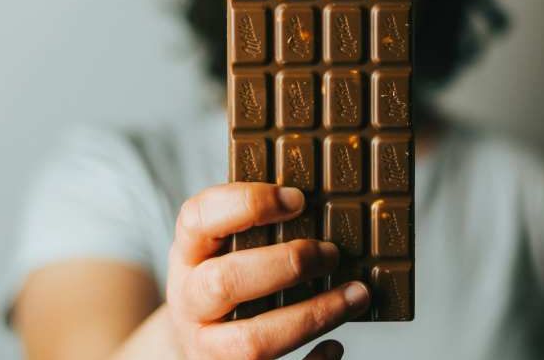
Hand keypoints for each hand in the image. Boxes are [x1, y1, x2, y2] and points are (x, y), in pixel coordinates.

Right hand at [165, 182, 369, 359]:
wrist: (191, 339)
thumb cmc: (221, 278)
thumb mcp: (220, 245)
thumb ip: (253, 224)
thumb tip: (319, 200)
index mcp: (188, 254)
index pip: (198, 218)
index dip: (247, 204)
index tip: (298, 199)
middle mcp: (191, 301)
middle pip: (224, 283)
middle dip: (286, 265)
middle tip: (331, 253)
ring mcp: (208, 345)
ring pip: (252, 341)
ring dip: (311, 316)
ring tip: (356, 294)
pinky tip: (336, 345)